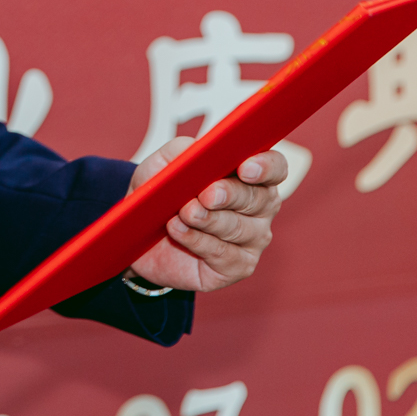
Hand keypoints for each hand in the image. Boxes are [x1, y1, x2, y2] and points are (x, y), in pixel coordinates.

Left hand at [125, 138, 285, 292]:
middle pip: (258, 198)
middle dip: (230, 194)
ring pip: (238, 228)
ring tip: (184, 212)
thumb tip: (197, 149)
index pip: (274, 167)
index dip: (265, 166)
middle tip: (207, 194)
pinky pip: (224, 254)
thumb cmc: (162, 192)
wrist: (142, 234)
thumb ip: (180, 151)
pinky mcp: (239, 266)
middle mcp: (260, 207)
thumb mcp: (162, 164)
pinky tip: (178, 230)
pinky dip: (197, 240)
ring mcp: (253, 239)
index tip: (245, 167)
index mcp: (251, 175)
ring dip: (208, 219)